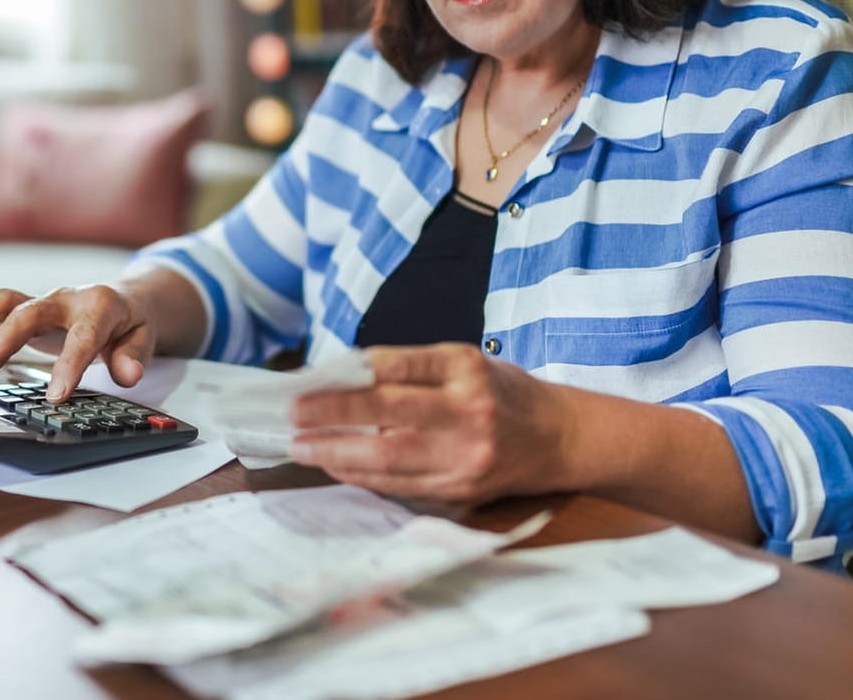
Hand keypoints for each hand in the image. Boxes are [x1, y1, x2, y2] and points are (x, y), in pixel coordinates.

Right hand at [0, 285, 154, 401]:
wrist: (122, 299)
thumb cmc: (129, 323)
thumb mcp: (144, 338)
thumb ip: (134, 356)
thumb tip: (129, 375)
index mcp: (98, 306)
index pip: (82, 336)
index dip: (69, 366)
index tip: (56, 396)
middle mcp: (64, 298)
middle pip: (30, 311)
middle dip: (5, 338)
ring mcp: (40, 301)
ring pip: (4, 301)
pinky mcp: (23, 308)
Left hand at [288, 344, 572, 505]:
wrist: (559, 438)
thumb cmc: (500, 391)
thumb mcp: (462, 361)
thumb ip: (408, 368)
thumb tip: (340, 377)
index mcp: (466, 369)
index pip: (398, 367)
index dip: (350, 375)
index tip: (309, 380)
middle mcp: (468, 412)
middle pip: (391, 416)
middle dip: (334, 416)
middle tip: (293, 415)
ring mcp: (465, 456)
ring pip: (390, 459)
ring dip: (338, 454)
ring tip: (302, 446)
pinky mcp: (461, 489)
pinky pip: (400, 485)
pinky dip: (362, 475)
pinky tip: (335, 465)